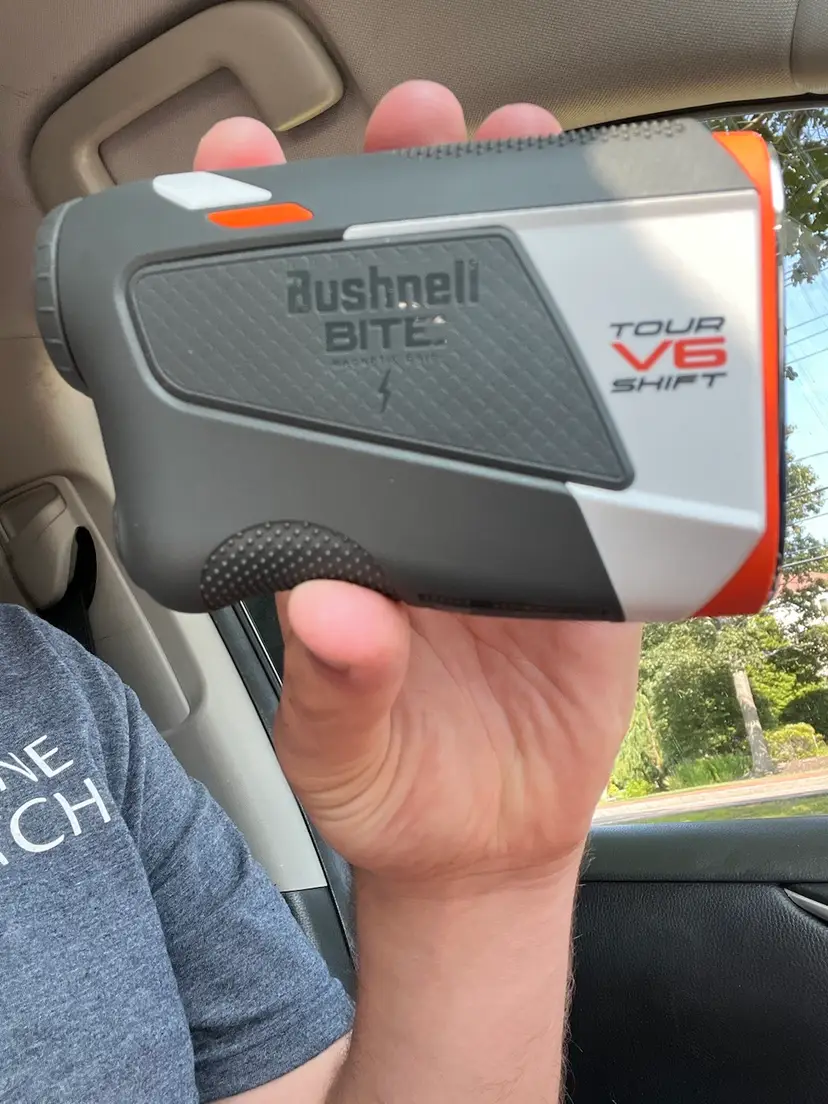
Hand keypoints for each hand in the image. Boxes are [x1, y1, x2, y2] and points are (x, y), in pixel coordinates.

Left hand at [196, 81, 641, 890]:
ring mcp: (488, 500)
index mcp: (326, 522)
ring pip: (490, 359)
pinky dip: (598, 356)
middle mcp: (402, 491)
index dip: (260, 274)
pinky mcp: (570, 526)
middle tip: (415, 129)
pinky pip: (584, 430)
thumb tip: (332, 608)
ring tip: (519, 166)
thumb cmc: (398, 792)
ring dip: (504, 257)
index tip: (252, 180)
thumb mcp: (340, 752)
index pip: (277, 376)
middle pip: (391, 330)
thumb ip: (335, 686)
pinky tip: (610, 292)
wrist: (495, 834)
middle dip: (399, 216)